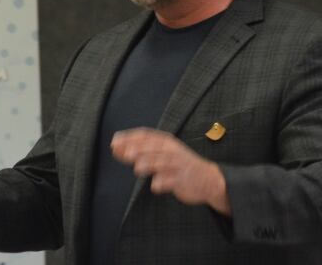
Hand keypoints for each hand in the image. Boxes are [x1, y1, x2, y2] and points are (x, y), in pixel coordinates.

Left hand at [111, 127, 230, 214]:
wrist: (207, 179)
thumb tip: (115, 148)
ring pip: (162, 163)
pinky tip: (155, 186)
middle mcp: (171, 150)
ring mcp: (178, 165)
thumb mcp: (160, 154)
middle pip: (153, 147)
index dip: (130, 137)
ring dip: (150, 164)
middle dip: (139, 149)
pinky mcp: (183, 180)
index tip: (114, 142)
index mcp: (165, 141)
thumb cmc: (178, 165)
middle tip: (125, 153)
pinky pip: (172, 181)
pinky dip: (164, 183)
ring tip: (137, 169)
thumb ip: (139, 151)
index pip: (146, 135)